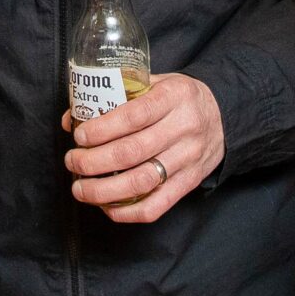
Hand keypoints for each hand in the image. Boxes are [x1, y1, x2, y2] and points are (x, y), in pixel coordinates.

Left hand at [63, 72, 223, 222]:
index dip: (102, 129)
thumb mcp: (155, 83)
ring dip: (103, 190)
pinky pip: (157, 205)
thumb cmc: (178, 99)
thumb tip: (71, 117)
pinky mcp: (189, 182)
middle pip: (132, 152)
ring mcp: (188, 158)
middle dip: (93, 161)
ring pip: (141, 182)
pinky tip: (106, 207)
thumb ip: (116, 96)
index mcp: (174, 96)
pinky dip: (127, 212)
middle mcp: (184, 128)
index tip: (79, 136)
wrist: (224, 116)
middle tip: (72, 162)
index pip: (134, 115)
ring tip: (80, 188)